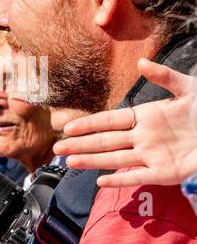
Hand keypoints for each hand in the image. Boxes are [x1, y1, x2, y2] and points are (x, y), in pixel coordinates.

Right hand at [53, 57, 196, 187]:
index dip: (90, 125)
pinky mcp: (165, 173)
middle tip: (58, 147)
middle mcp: (144, 138)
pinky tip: (101, 181)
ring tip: (70, 162)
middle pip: (106, 142)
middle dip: (81, 145)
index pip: (111, 121)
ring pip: (115, 159)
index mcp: (147, 117)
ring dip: (92, 161)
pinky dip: (120, 179)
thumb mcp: (189, 89)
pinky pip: (138, 177)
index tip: (69, 127)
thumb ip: (164, 76)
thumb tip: (141, 62)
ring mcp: (153, 156)